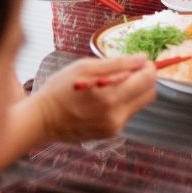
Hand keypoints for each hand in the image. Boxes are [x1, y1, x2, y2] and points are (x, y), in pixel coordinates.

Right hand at [31, 54, 156, 141]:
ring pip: (139, 104)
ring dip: (133, 90)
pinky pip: (126, 113)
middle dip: (145, 79)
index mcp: (111, 95)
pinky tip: (103, 98)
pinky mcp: (110, 133)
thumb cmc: (60, 88)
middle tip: (129, 70)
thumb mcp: (85, 66)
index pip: (148, 80)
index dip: (148, 67)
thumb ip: (118, 63)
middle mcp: (117, 114)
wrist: (41, 120)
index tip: (139, 61)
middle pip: (149, 94)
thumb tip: (142, 58)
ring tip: (111, 83)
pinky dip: (122, 102)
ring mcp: (114, 126)